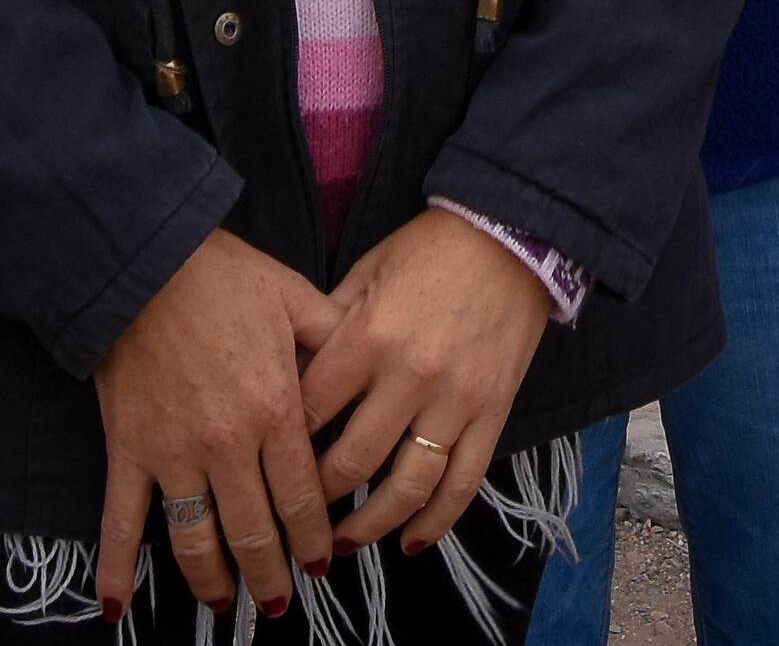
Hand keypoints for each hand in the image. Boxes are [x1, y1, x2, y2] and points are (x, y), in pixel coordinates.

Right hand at [93, 229, 339, 615]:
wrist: (145, 258)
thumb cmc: (223, 273)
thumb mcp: (294, 297)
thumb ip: (331, 338)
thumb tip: (364, 360)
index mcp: (276, 410)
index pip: (303, 498)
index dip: (315, 539)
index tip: (323, 564)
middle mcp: (229, 444)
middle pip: (256, 532)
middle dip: (273, 576)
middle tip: (283, 603)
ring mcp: (174, 453)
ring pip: (197, 539)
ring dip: (213, 582)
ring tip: (227, 608)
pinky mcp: (127, 450)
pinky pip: (120, 519)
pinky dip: (115, 569)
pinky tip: (116, 608)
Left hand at [302, 212, 553, 554]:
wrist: (512, 235)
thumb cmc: (429, 250)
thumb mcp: (364, 272)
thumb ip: (328, 326)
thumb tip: (290, 377)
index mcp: (368, 336)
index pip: (310, 411)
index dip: (282, 444)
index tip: (266, 464)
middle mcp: (410, 376)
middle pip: (351, 460)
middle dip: (317, 496)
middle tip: (297, 514)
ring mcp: (457, 401)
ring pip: (408, 486)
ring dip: (370, 524)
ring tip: (344, 543)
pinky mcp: (493, 414)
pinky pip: (464, 483)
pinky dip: (437, 521)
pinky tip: (411, 542)